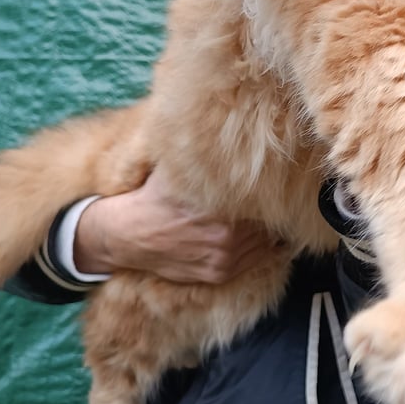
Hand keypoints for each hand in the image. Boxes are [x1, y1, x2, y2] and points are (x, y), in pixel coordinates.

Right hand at [74, 163, 278, 283]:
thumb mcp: (177, 168)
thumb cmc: (154, 195)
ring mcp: (222, 258)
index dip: (269, 188)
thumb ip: (205, 156)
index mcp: (218, 208)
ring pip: (264, 241)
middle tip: (276, 194)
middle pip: (266, 220)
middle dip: (270, 208)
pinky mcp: (218, 273)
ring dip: (266, 228)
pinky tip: (258, 232)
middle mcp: (224, 237)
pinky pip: (254, 260)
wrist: (128, 235)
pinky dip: (260, 247)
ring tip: (268, 211)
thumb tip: (229, 129)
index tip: (274, 178)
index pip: (261, 199)